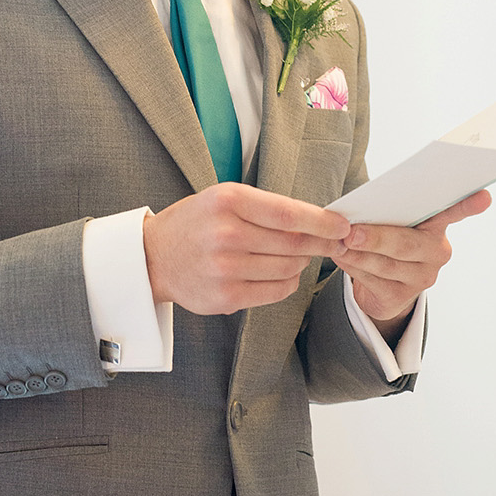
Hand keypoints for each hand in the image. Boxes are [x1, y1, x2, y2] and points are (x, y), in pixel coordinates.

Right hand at [143, 183, 351, 314]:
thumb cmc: (197, 222)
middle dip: (321, 244)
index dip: (322, 222)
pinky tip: (282, 273)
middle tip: (334, 243)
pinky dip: (288, 282)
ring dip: (302, 263)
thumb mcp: (224, 198)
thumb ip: (266, 207)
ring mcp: (224, 269)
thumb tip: (319, 219)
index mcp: (228, 202)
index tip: (343, 225)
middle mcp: (226, 234)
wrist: (152, 257)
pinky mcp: (225, 297)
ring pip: (288, 269)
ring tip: (298, 255)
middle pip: (293, 244)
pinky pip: (276, 291)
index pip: (288, 214)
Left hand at [330, 190, 491, 336]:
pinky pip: (373, 280)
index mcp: (436, 225)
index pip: (454, 211)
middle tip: (352, 232)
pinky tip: (340, 256)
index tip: (484, 196)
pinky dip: (353, 266)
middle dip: (377, 238)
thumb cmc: (386, 240)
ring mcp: (422, 277)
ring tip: (338, 243)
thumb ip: (385, 213)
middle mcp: (436, 252)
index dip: (468, 205)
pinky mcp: (402, 297)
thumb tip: (358, 210)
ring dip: (358, 253)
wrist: (381, 285)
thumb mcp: (391, 222)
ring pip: (386, 264)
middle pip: (407, 244)